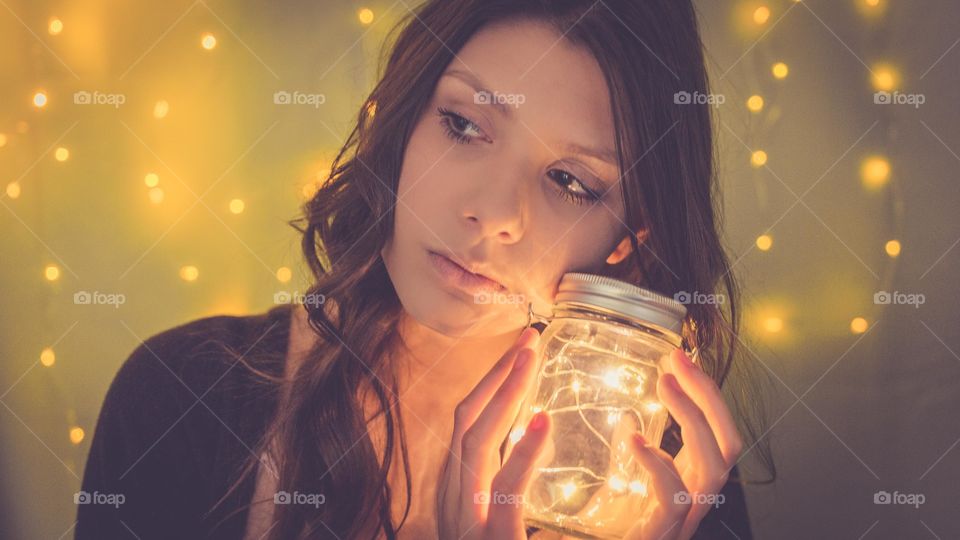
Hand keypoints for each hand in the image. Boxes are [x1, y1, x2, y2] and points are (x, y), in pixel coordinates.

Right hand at [436, 327, 551, 539]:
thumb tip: (538, 437)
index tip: (520, 351)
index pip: (468, 426)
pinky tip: (543, 422)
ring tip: (533, 360)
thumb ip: (508, 487)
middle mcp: (454, 503)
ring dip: (505, 395)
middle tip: (531, 338)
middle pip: (467, 423)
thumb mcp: (498, 524)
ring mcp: (466, 523)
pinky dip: (521, 453)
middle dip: (498, 376)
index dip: (491, 384)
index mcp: (459, 495)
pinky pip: (502, 492)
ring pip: (475, 444)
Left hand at [622, 348, 744, 539]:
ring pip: (713, 469)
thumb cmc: (600, 534)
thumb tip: (629, 417)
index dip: (704, 395)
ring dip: (692, 418)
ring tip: (664, 384)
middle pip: (728, 445)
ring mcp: (679, 523)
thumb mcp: (615, 486)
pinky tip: (635, 439)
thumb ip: (627, 456)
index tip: (677, 358)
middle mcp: (691, 505)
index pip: (717, 436)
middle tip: (677, 361)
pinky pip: (673, 499)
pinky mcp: (656, 536)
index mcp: (686, 488)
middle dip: (708, 397)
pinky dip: (659, 464)